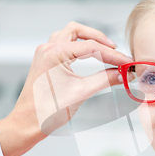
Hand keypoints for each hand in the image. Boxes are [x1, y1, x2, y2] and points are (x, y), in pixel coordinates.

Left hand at [0, 22, 131, 155]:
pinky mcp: (44, 62)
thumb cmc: (47, 111)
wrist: (27, 124)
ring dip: (86, 40)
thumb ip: (105, 80)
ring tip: (103, 51)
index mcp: (55, 53)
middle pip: (78, 31)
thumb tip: (123, 74)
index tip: (128, 63)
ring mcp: (44, 54)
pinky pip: (63, 45)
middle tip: (115, 50)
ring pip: (69, 35)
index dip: (113, 55)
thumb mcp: (81, 93)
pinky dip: (78, 47)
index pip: (92, 47)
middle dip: (98, 38)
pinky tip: (88, 58)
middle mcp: (48, 49)